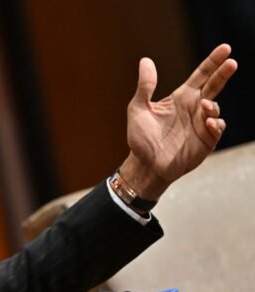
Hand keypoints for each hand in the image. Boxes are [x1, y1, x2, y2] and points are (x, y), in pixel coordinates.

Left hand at [120, 44, 237, 199]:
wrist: (145, 165)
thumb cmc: (140, 138)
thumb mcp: (137, 109)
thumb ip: (145, 86)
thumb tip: (145, 60)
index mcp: (181, 98)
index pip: (201, 75)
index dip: (213, 62)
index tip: (225, 48)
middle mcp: (194, 108)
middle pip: (214, 86)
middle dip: (223, 74)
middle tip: (231, 62)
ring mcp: (201, 124)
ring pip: (216, 108)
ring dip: (212, 105)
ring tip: (204, 106)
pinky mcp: (206, 141)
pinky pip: (217, 128)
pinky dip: (215, 123)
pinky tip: (207, 122)